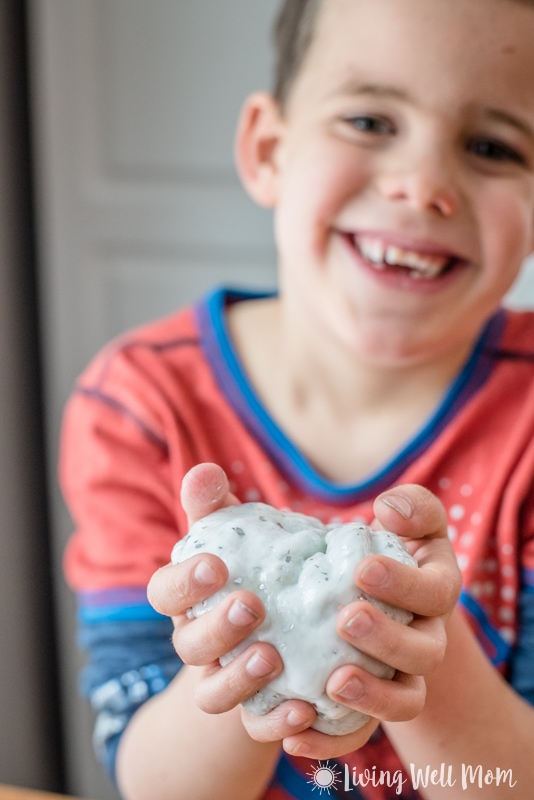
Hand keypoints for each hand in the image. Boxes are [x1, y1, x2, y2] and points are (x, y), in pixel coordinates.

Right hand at [147, 463, 318, 740]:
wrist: (272, 629)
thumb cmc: (251, 568)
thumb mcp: (234, 533)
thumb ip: (215, 504)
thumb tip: (204, 472)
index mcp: (187, 599)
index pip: (163, 592)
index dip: (183, 582)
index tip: (216, 564)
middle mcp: (198, 642)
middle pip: (189, 644)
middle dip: (216, 627)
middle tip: (251, 605)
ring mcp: (225, 680)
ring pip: (213, 693)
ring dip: (239, 678)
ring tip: (272, 657)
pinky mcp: (256, 711)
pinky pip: (256, 727)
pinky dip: (274, 724)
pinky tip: (305, 708)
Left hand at [279, 484, 461, 758]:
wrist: (364, 594)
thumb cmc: (381, 546)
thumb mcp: (406, 519)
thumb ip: (410, 507)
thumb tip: (389, 509)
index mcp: (435, 590)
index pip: (436, 592)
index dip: (404, 583)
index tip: (361, 568)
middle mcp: (425, 638)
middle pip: (423, 652)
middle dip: (387, 638)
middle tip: (345, 618)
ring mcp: (399, 677)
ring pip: (404, 700)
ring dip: (372, 696)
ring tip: (333, 681)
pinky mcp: (366, 706)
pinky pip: (358, 734)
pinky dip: (330, 740)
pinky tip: (293, 732)